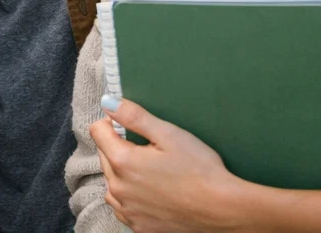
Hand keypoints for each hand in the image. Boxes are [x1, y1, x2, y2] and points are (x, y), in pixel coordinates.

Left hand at [89, 96, 247, 232]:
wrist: (223, 210)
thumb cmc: (200, 170)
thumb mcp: (169, 134)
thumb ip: (134, 116)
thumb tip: (107, 102)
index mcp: (123, 162)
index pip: (97, 131)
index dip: (112, 122)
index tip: (129, 125)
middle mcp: (118, 189)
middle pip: (104, 156)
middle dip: (119, 147)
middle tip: (149, 148)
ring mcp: (127, 210)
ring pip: (111, 182)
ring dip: (122, 173)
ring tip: (151, 170)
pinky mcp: (138, 226)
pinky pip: (122, 206)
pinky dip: (130, 195)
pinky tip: (151, 191)